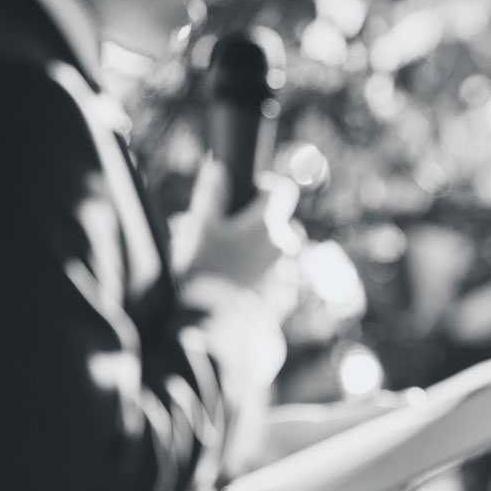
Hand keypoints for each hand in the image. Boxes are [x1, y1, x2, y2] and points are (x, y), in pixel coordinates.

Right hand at [179, 167, 300, 296]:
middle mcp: (285, 246)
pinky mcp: (285, 297)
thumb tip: (218, 168)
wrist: (212, 323)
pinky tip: (241, 284)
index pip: (284, 190)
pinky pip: (280, 278)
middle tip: (230, 236)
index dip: (266, 188)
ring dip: (263, 252)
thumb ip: (212, 194)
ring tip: (234, 264)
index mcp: (268, 224)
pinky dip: (265, 276)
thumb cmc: (205, 270)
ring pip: (280, 252)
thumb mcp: (202, 228)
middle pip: (281, 223)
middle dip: (259, 225)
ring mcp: (288, 273)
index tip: (248, 196)